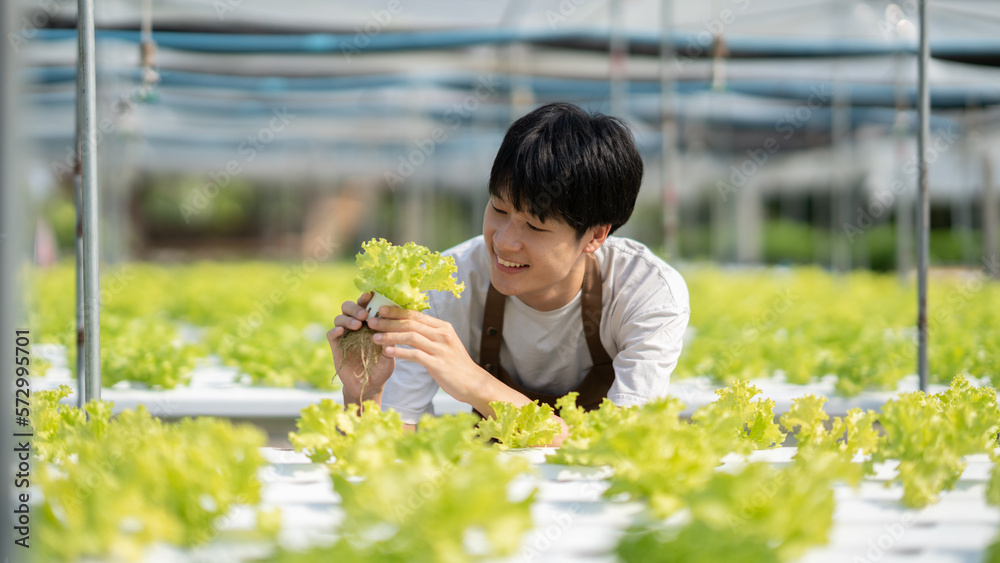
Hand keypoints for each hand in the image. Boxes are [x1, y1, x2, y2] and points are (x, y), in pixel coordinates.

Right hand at [327, 292, 394, 404]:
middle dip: (355, 307)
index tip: (370, 296)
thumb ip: (390, 343)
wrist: (369, 386)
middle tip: (364, 315)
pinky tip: (341, 332)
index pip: (365, 306)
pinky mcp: (336, 346)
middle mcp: (355, 326)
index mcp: (369, 324)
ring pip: (339, 318)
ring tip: (357, 325)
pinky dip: (335, 330)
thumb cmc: (381, 369)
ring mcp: (345, 336)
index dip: (366, 299)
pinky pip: (331, 334)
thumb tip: (393, 328)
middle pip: (348, 307)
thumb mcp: (390, 356)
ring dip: (347, 318)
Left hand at [367, 307, 488, 405]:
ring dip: (390, 336)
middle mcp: (442, 334)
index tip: (380, 310)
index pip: (416, 314)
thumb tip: (409, 327)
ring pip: (411, 336)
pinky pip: (415, 355)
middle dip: (388, 322)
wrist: (473, 383)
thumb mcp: (445, 344)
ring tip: (374, 338)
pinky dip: (399, 352)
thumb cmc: (456, 365)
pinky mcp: (438, 364)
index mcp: (443, 327)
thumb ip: (430, 335)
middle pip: (411, 323)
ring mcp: (441, 348)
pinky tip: (386, 353)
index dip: (396, 311)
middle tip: (371, 322)